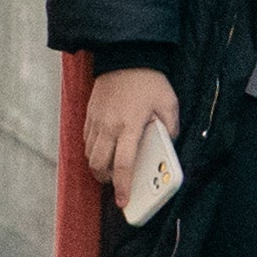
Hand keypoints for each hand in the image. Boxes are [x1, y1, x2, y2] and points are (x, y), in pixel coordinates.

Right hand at [83, 65, 182, 211]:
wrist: (125, 55)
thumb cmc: (149, 80)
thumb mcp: (169, 104)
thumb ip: (170, 128)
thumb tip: (166, 145)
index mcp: (130, 125)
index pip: (123, 164)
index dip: (122, 186)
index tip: (123, 201)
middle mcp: (109, 126)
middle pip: (98, 164)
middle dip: (106, 179)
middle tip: (116, 183)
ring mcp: (96, 120)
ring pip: (89, 154)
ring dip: (98, 165)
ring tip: (110, 168)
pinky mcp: (89, 113)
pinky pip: (86, 139)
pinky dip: (93, 150)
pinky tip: (104, 149)